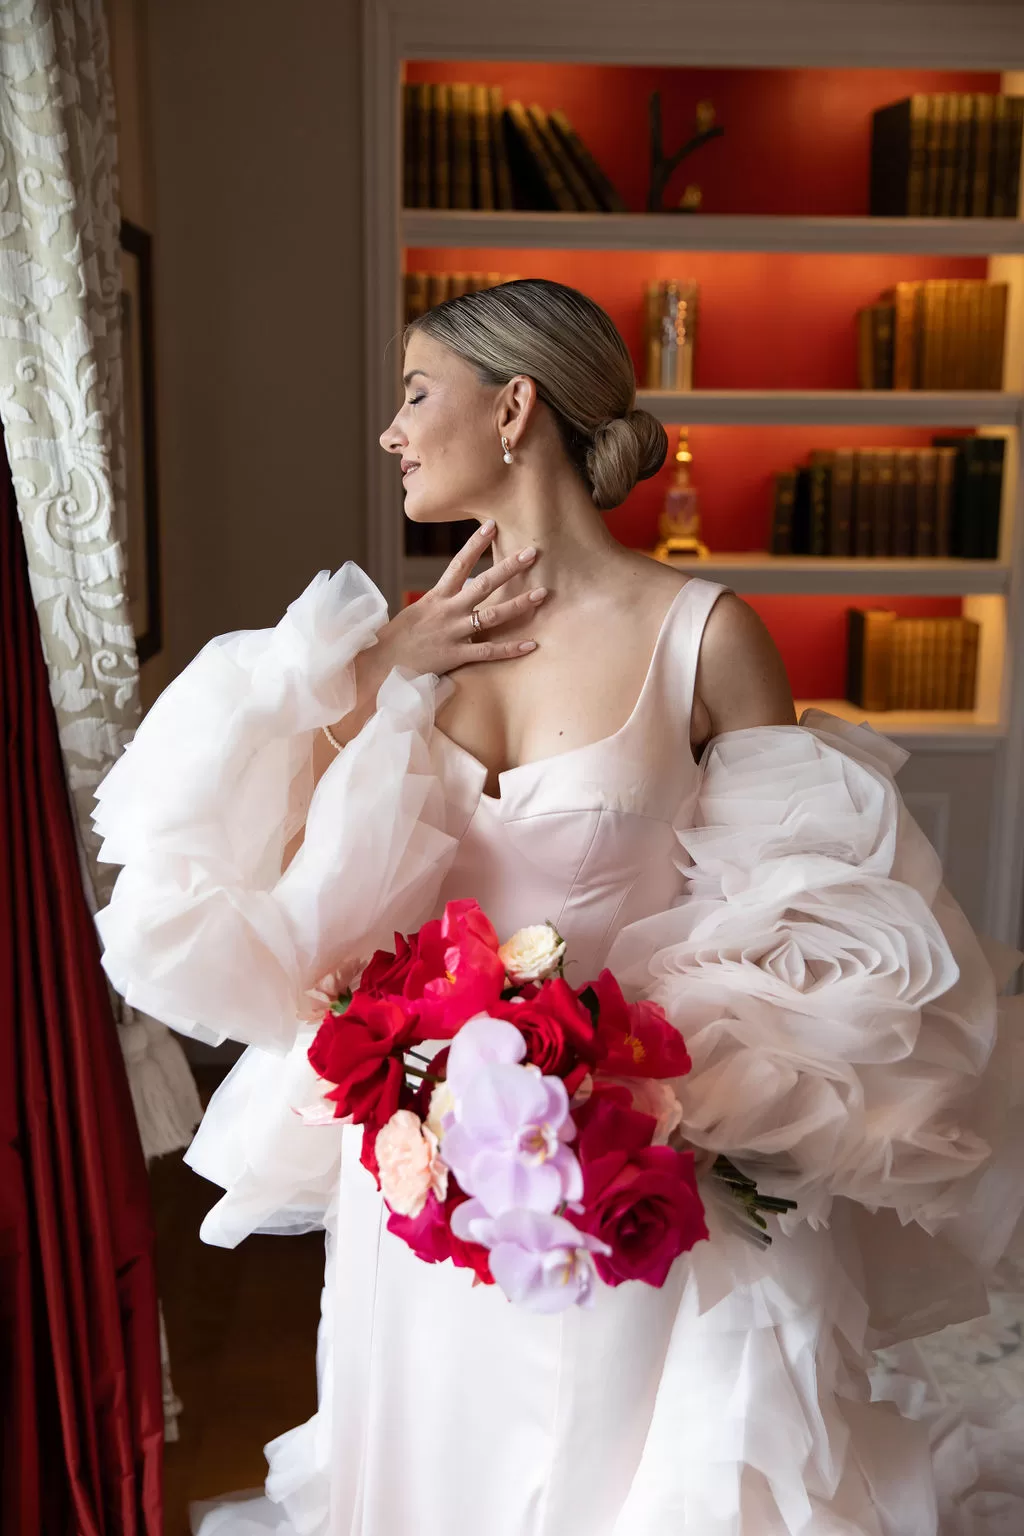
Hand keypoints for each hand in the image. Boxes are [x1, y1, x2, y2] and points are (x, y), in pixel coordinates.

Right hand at [375, 522, 546, 678]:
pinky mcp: (456, 656)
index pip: (459, 563)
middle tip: (532, 553)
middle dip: (510, 567)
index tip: (492, 525)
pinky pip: (489, 652)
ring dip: (519, 604)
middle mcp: (447, 610)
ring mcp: (453, 633)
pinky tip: (532, 644)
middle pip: (484, 584)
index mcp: (436, 596)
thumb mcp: (417, 611)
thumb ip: (440, 601)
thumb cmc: (398, 638)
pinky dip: (511, 649)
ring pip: (493, 615)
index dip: (476, 543)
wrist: (380, 664)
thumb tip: (458, 591)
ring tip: (542, 594)